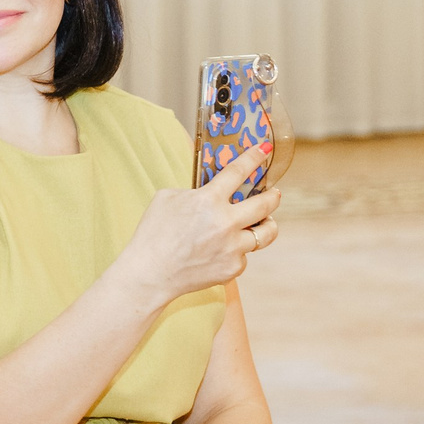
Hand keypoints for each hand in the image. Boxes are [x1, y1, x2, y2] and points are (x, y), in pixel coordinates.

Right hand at [115, 145, 280, 304]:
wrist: (149, 273)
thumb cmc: (152, 234)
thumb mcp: (166, 200)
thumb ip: (193, 193)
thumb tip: (209, 192)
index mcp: (208, 201)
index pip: (238, 172)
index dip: (254, 157)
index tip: (265, 149)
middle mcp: (226, 223)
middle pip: (266, 204)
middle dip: (273, 196)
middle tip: (274, 194)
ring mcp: (233, 247)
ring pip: (266, 233)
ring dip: (266, 225)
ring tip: (262, 223)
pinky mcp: (234, 267)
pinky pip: (244, 255)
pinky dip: (236, 251)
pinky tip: (220, 252)